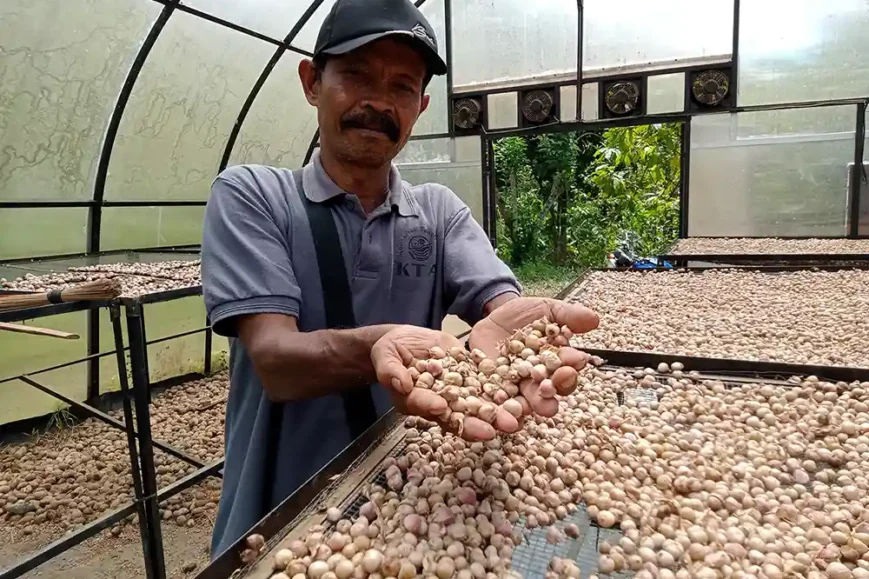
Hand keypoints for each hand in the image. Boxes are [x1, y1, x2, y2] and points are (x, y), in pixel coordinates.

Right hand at [372, 325, 518, 440]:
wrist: (405, 341)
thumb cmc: (389, 352)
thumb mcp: (385, 356)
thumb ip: (390, 370)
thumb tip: (402, 382)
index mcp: (414, 401)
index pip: (425, 407)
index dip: (433, 407)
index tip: (441, 407)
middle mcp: (438, 401)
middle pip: (456, 415)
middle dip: (476, 423)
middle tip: (493, 430)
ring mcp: (455, 391)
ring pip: (476, 405)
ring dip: (495, 414)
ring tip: (514, 420)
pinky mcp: (468, 376)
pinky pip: (485, 385)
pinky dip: (502, 391)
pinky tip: (519, 396)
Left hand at [469, 297, 599, 417]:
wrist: (494, 314)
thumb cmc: (525, 315)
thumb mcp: (547, 309)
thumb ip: (568, 315)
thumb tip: (593, 319)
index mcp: (555, 366)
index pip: (566, 374)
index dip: (570, 370)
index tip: (574, 362)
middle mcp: (537, 382)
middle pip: (546, 394)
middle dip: (549, 394)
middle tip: (550, 389)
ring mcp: (514, 387)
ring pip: (521, 404)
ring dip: (523, 410)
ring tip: (523, 411)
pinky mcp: (491, 389)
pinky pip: (495, 403)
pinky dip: (497, 409)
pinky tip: (498, 411)